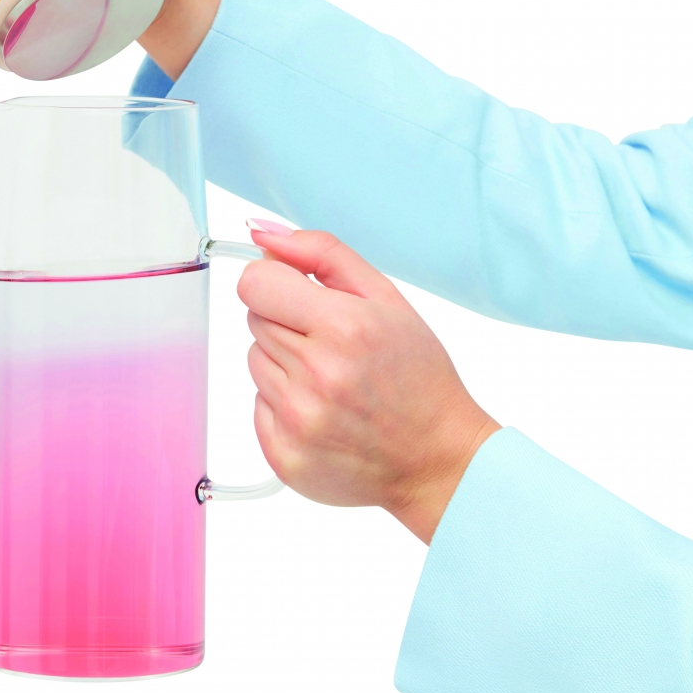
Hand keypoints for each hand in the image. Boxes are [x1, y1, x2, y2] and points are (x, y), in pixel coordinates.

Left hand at [240, 223, 499, 543]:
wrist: (438, 459)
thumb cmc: (418, 377)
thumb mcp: (386, 298)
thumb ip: (322, 254)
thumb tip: (262, 233)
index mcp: (343, 327)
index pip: (255, 283)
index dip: (275, 283)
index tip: (296, 294)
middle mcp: (316, 375)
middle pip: (255, 320)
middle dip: (288, 323)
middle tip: (333, 345)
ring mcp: (297, 421)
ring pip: (255, 362)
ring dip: (285, 364)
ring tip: (332, 381)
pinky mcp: (284, 456)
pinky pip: (257, 408)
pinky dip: (283, 406)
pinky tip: (325, 412)